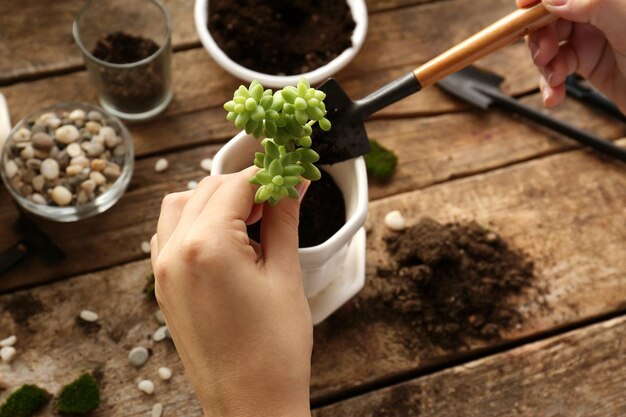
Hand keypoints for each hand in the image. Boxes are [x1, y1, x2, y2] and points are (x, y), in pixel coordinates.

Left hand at [151, 167, 311, 416]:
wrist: (251, 407)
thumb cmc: (274, 351)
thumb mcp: (285, 276)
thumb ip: (284, 220)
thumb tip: (294, 184)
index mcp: (206, 246)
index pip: (236, 184)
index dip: (267, 174)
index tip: (290, 172)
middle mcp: (174, 253)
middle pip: (206, 189)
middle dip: (244, 186)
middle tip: (279, 198)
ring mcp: (162, 272)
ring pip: (181, 207)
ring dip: (216, 200)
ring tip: (253, 219)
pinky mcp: (164, 288)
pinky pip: (170, 235)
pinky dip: (196, 223)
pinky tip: (228, 239)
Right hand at [518, 0, 625, 112]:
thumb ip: (591, 3)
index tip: (523, 6)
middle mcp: (602, 10)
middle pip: (551, 13)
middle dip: (540, 35)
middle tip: (544, 55)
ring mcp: (594, 35)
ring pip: (550, 42)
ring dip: (544, 64)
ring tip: (553, 81)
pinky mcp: (589, 62)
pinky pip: (557, 68)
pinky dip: (550, 83)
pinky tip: (554, 95)